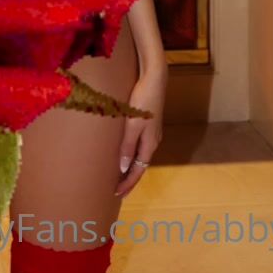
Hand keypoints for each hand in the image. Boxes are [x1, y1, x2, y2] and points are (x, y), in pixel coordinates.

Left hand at [114, 65, 166, 198]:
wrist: (154, 78)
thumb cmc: (143, 100)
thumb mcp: (133, 124)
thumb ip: (127, 146)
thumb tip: (123, 169)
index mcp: (150, 144)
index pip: (138, 171)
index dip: (128, 184)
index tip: (117, 195)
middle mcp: (153, 141)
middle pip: (140, 165)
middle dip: (129, 179)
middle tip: (117, 190)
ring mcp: (152, 131)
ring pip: (140, 155)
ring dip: (130, 166)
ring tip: (118, 175)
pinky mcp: (148, 122)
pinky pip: (139, 145)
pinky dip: (131, 154)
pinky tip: (124, 151)